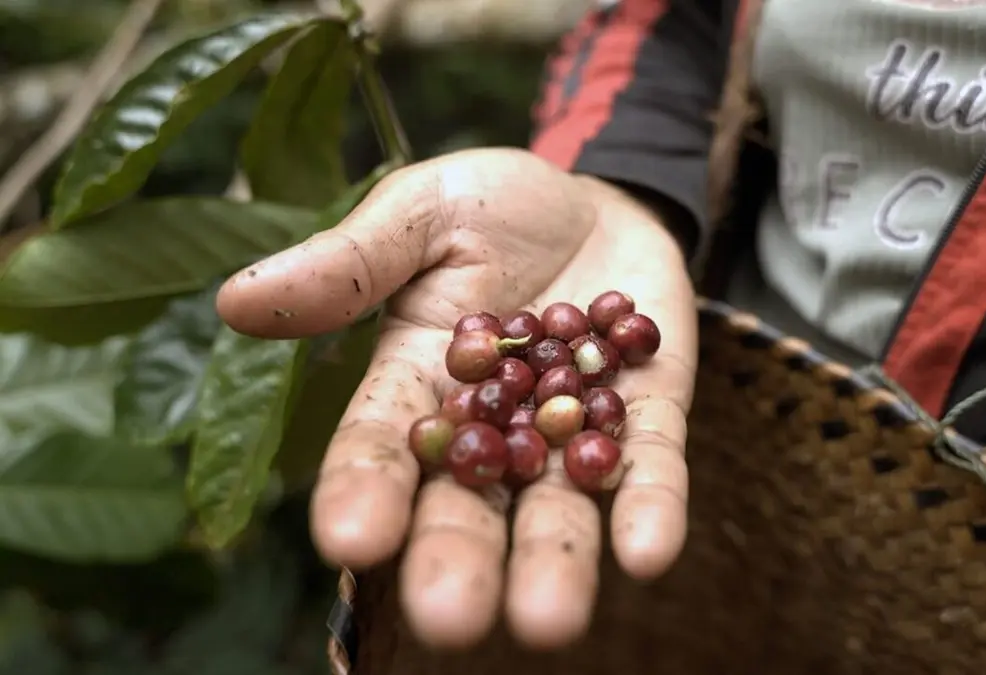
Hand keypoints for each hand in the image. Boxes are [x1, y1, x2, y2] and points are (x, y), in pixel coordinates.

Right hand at [216, 148, 697, 648]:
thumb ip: (349, 264)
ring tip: (552, 617)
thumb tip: (235, 300)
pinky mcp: (649, 418)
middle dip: (458, 560)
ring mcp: (571, 430)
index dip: (363, 492)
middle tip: (450, 617)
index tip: (349, 538)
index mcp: (416, 385)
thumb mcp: (418, 214)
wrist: (598, 199)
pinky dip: (649, 511)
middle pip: (467, 507)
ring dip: (555, 563)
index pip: (379, 450)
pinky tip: (649, 553)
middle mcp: (490, 430)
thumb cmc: (491, 206)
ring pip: (558, 510)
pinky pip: (651, 470)